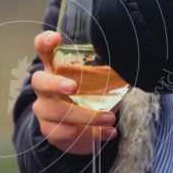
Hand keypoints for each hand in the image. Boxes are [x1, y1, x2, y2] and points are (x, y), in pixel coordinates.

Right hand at [31, 31, 117, 155]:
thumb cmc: (88, 97)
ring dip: (86, 116)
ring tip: (109, 118)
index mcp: (55, 67)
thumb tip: (131, 66)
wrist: (79, 130)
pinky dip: (91, 134)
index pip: (42, 48)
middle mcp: (44, 86)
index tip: (56, 38)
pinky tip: (108, 133)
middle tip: (73, 88)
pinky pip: (65, 133)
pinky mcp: (49, 129)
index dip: (45, 42)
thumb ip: (105, 71)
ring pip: (57, 112)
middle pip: (41, 82)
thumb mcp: (95, 81)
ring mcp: (43, 109)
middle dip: (57, 84)